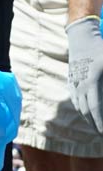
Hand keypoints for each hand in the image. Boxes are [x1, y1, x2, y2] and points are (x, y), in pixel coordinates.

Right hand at [66, 16, 102, 132]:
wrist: (81, 36)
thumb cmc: (100, 48)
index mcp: (92, 82)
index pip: (95, 108)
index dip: (100, 122)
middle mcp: (81, 84)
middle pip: (86, 110)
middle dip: (94, 124)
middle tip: (101, 133)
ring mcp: (74, 81)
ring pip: (79, 105)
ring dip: (87, 117)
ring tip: (95, 126)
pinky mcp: (71, 78)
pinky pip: (74, 97)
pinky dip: (80, 107)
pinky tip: (84, 111)